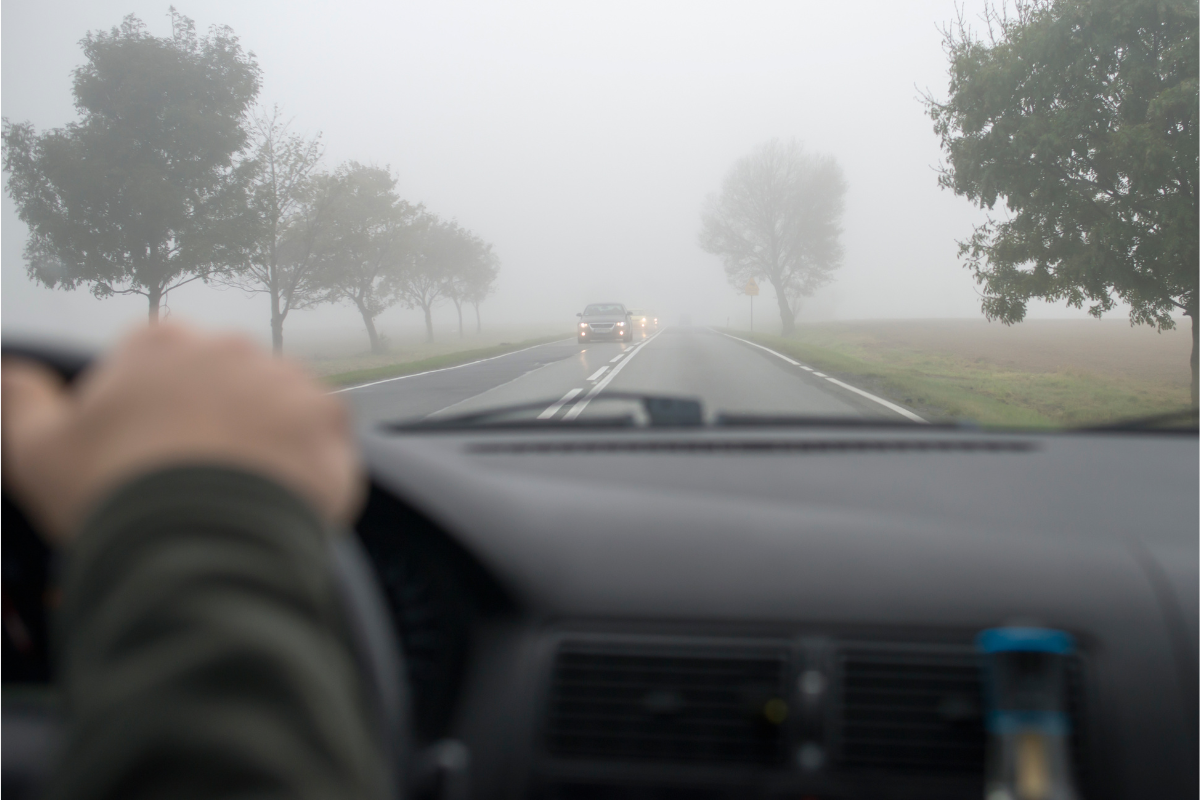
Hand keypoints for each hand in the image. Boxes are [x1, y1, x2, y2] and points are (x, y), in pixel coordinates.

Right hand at [2, 323, 363, 542]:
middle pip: (226, 382)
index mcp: (159, 345)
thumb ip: (24, 401)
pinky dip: (310, 466)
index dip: (157, 408)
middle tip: (200, 478)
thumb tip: (13, 373)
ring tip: (243, 494)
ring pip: (278, 407)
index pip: (161, 359)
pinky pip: (324, 438)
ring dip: (268, 440)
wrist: (199, 542)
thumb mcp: (38, 450)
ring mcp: (285, 380)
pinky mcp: (329, 418)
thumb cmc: (116, 494)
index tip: (155, 450)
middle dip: (218, 421)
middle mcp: (229, 348)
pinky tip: (282, 498)